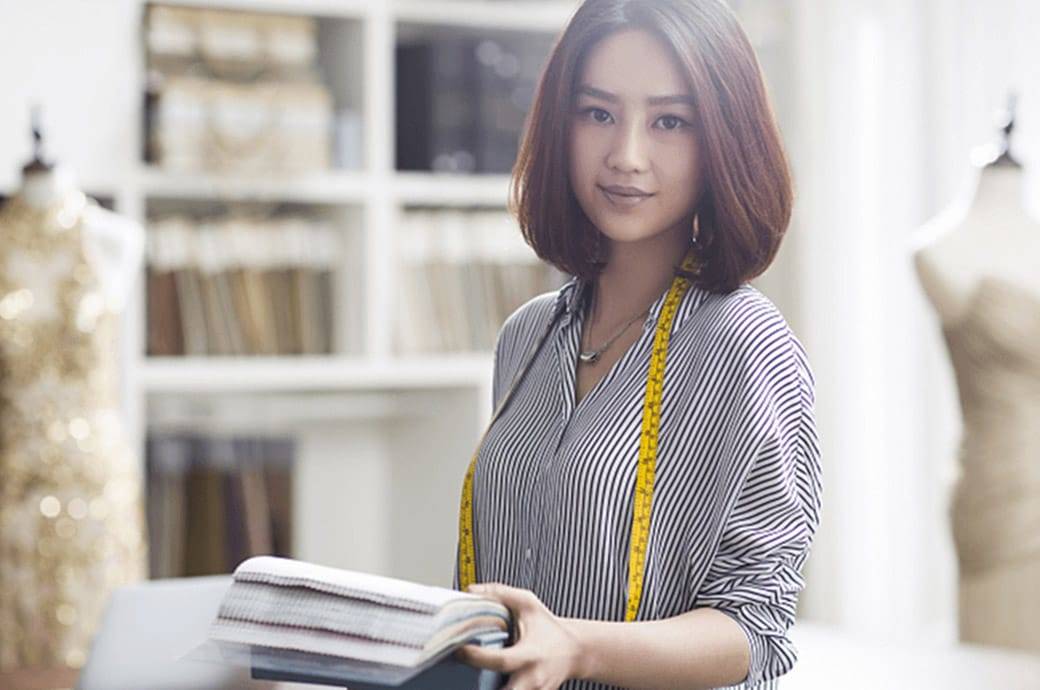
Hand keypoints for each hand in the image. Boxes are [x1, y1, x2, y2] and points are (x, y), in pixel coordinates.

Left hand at [454, 583, 583, 689]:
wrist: (576, 651)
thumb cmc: (550, 628)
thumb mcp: (529, 604)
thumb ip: (501, 594)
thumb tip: (472, 590)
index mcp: (530, 655)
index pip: (499, 661)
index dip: (475, 657)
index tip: (459, 649)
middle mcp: (532, 679)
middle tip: (461, 679)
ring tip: (472, 681)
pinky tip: (486, 684)